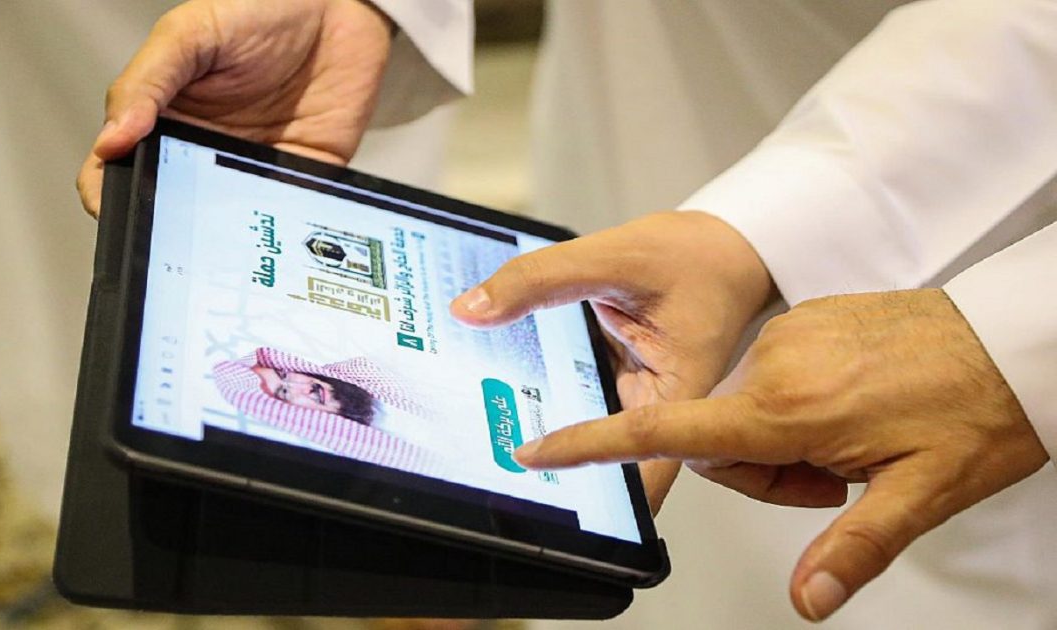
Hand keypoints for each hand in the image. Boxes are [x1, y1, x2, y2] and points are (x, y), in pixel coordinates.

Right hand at [77, 0, 392, 215]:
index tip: (110, 211)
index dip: (108, 194)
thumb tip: (110, 139)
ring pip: (228, 223)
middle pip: (172, 207)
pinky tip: (276, 236)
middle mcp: (205, 149)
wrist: (336, 7)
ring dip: (225, 240)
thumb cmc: (258, 9)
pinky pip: (287, 212)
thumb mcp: (190, 33)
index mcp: (167, 117)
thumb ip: (148, 80)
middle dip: (166, 230)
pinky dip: (282, 229)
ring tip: (220, 248)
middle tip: (170, 242)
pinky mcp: (301, 175)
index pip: (120, 167)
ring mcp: (252, 167)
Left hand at [450, 211, 774, 511]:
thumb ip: (542, 279)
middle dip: (555, 476)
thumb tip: (473, 309)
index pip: (640, 477)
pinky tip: (510, 396)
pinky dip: (549, 401)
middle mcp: (665, 413)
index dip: (595, 500)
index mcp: (683, 396)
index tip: (539, 491)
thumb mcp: (614, 254)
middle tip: (494, 469)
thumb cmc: (693, 256)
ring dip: (547, 441)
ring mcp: (641, 403)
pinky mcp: (623, 388)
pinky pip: (581, 407)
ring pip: (590, 443)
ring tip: (489, 443)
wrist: (721, 248)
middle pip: (609, 471)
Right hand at [512, 288, 1048, 620]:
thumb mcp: (923, 491)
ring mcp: (789, 337)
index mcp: (788, 405)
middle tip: (835, 481)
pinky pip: (769, 377)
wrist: (1013, 335)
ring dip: (780, 441)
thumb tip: (809, 599)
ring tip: (853, 449)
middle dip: (759, 472)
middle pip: (715, 437)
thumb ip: (855, 545)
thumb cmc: (976, 406)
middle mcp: (775, 363)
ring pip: (743, 410)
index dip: (595, 443)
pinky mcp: (804, 324)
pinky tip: (850, 413)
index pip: (668, 429)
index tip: (542, 447)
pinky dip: (793, 407)